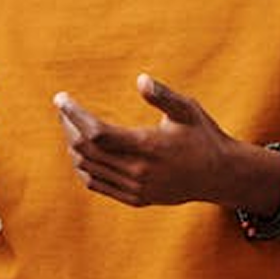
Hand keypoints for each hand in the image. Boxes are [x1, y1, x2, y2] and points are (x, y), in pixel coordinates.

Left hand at [52, 76, 245, 207]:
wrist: (219, 176)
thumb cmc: (203, 136)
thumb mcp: (187, 110)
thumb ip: (163, 96)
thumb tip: (141, 80)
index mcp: (148, 146)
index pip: (96, 132)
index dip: (74, 115)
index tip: (60, 98)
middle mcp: (138, 171)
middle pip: (86, 150)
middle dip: (68, 126)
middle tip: (64, 109)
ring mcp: (135, 188)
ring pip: (87, 168)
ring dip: (72, 146)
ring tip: (70, 125)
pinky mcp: (135, 199)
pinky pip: (97, 185)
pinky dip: (83, 168)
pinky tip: (81, 151)